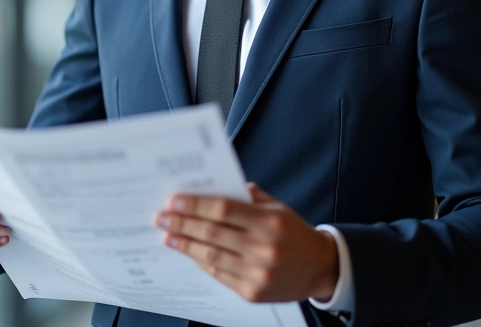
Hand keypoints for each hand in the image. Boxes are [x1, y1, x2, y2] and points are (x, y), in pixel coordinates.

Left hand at [154, 183, 337, 302]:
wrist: (320, 269)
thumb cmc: (293, 232)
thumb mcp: (277, 206)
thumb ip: (247, 197)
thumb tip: (211, 187)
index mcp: (270, 222)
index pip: (223, 210)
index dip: (195, 205)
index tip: (174, 200)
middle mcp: (263, 248)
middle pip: (212, 233)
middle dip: (182, 224)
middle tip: (161, 217)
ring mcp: (257, 274)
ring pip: (211, 256)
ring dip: (185, 244)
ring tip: (167, 235)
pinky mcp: (252, 293)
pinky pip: (219, 274)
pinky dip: (201, 261)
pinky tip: (188, 251)